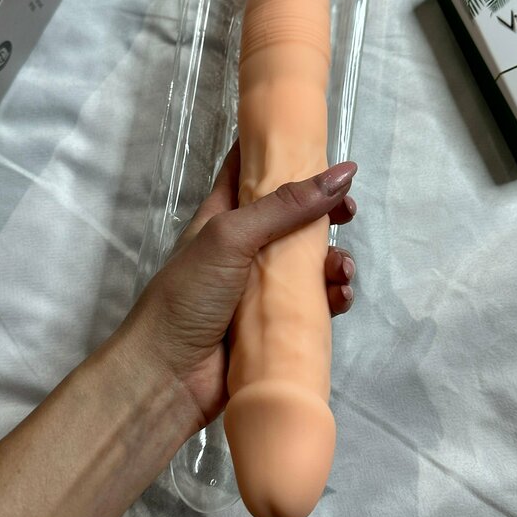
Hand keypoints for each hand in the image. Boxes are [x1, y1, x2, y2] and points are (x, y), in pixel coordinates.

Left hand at [111, 141, 356, 429]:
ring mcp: (260, 287)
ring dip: (334, 259)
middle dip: (325, 210)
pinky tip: (339, 298)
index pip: (249, 170)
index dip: (280, 151)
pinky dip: (332, 296)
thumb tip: (343, 171)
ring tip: (341, 270)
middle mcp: (244, 247)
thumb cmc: (188, 295)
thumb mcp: (231, 236)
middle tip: (348, 211)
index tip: (317, 139)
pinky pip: (314, 302)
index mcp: (223, 216)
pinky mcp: (276, 322)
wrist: (169, 376)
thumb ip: (286, 205)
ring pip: (310, 261)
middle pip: (293, 216)